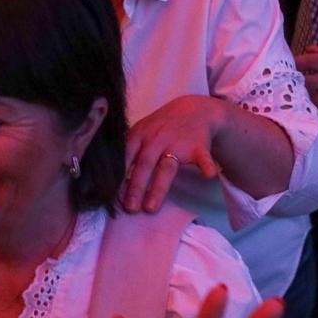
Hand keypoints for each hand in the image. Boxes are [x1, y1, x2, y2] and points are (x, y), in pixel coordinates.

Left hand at [121, 95, 224, 212]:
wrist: (193, 109)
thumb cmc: (160, 127)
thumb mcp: (141, 132)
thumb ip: (128, 152)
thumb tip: (109, 179)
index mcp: (139, 135)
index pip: (126, 157)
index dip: (118, 176)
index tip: (111, 196)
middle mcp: (156, 139)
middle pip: (144, 164)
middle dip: (135, 187)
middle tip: (129, 208)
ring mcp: (178, 143)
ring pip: (166, 167)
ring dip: (158, 187)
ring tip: (150, 208)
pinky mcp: (198, 147)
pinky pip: (202, 158)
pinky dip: (206, 166)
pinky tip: (209, 176)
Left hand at [297, 42, 317, 120]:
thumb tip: (305, 50)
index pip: (308, 61)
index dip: (294, 63)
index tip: (287, 65)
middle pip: (306, 82)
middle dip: (296, 82)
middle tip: (290, 82)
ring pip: (311, 99)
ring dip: (303, 97)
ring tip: (299, 94)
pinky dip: (312, 110)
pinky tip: (309, 106)